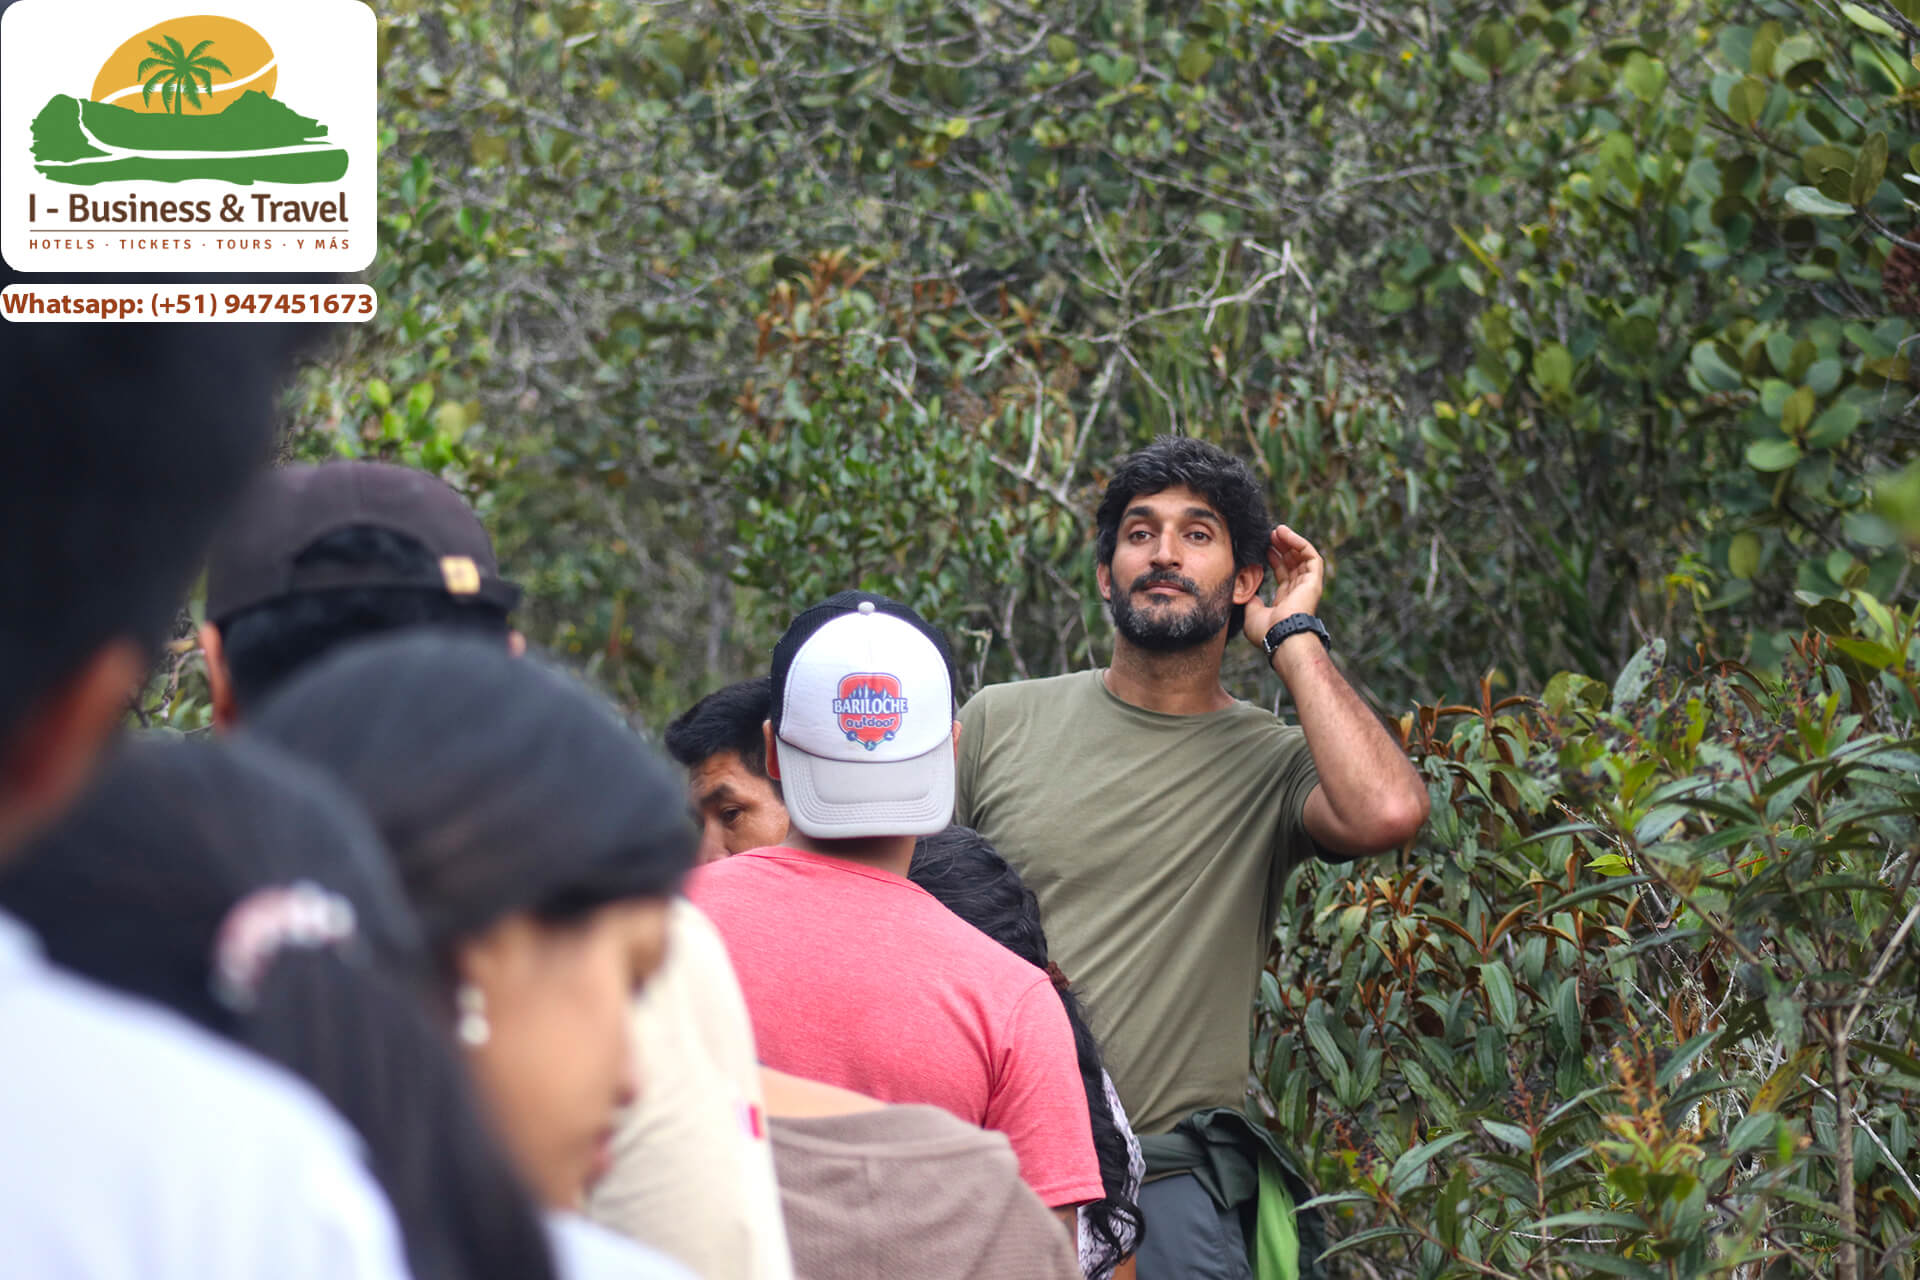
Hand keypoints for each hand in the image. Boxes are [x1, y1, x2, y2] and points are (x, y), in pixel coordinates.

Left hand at [1241, 524, 1324, 646]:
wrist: (1280, 636)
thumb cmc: (1266, 631)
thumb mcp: (1252, 613)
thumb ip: (1251, 600)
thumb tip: (1248, 593)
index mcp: (1286, 601)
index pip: (1283, 575)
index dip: (1275, 559)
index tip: (1264, 547)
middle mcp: (1299, 592)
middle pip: (1293, 563)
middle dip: (1282, 547)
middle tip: (1270, 534)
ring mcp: (1308, 586)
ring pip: (1302, 557)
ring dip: (1291, 542)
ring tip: (1277, 529)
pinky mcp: (1315, 580)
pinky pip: (1311, 556)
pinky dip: (1299, 543)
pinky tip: (1285, 534)